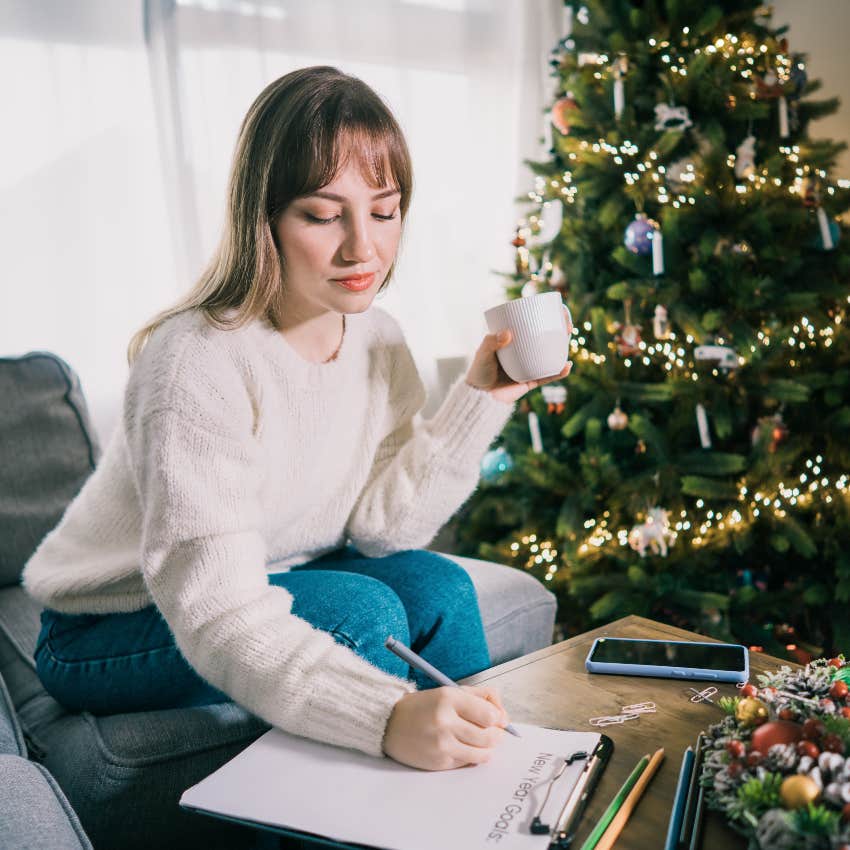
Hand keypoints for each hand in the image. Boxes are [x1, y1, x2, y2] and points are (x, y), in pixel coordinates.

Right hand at [382, 686, 510, 770]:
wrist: (389, 724)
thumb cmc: (423, 706)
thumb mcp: (449, 691)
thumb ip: (480, 696)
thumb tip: (503, 716)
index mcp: (448, 698)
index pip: (490, 714)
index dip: (499, 718)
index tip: (497, 718)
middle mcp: (445, 721)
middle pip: (489, 736)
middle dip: (497, 735)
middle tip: (494, 732)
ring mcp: (442, 744)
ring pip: (482, 753)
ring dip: (487, 748)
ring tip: (480, 741)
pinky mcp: (439, 762)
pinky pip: (467, 762)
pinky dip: (471, 756)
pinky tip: (463, 746)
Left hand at [465, 307, 572, 404]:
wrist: (478, 397)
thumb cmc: (478, 372)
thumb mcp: (482, 353)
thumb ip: (491, 342)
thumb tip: (509, 333)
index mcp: (515, 341)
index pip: (533, 325)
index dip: (548, 317)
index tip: (556, 312)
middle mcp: (525, 352)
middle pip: (547, 338)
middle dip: (561, 330)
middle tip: (567, 326)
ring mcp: (530, 366)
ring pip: (551, 356)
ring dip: (564, 347)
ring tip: (569, 340)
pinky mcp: (532, 381)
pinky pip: (549, 376)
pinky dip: (559, 372)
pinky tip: (567, 366)